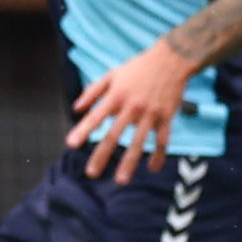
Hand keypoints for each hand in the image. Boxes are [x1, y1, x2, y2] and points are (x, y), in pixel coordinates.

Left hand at [68, 38, 194, 182]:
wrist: (170, 60)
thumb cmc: (137, 68)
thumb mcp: (111, 75)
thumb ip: (92, 92)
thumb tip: (76, 109)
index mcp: (116, 96)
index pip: (96, 116)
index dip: (83, 130)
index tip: (71, 144)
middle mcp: (132, 107)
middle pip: (115, 135)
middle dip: (102, 155)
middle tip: (92, 173)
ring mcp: (151, 113)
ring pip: (139, 142)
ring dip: (130, 162)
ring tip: (121, 180)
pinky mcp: (167, 117)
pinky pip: (162, 140)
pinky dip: (158, 155)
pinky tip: (152, 169)